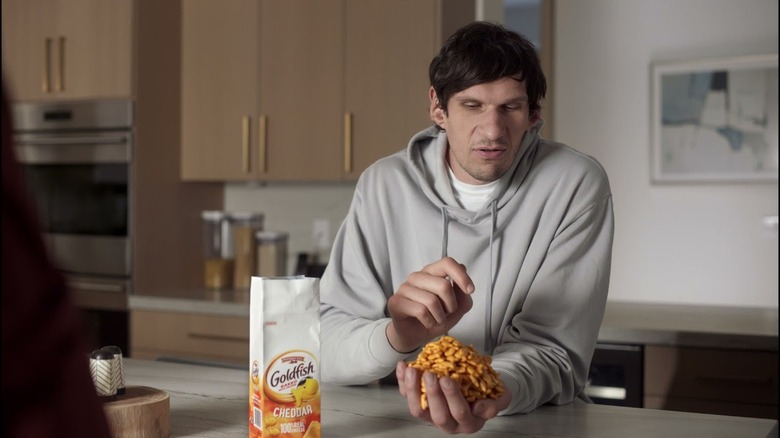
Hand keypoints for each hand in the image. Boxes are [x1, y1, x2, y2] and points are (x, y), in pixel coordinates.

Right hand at [386, 257, 474, 352]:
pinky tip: (427, 323)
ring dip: (440, 317)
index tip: (470, 290)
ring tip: (436, 319)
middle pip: (443, 285)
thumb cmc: (435, 317)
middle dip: (452, 305)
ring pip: (432, 301)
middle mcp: (417, 276)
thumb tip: (464, 284)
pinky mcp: (396, 302)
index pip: (447, 263)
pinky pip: (421, 311)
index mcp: (431, 272)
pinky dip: (430, 322)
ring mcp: (404, 288)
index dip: (461, 276)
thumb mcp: (456, 309)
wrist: (415, 335)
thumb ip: (463, 296)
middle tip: (447, 313)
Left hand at [396, 362, 511, 433]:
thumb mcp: (501, 397)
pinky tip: (403, 366)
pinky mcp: (420, 403)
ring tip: (413, 370)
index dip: (452, 397)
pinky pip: (407, 396)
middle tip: (430, 374)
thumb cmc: (489, 392)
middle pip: (437, 415)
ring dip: (412, 390)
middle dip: (432, 394)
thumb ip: (495, 405)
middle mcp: (448, 423)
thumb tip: (479, 408)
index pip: (459, 413)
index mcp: (468, 423)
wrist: (480, 386)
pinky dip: (403, 381)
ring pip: (418, 409)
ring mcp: (432, 414)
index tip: (447, 379)